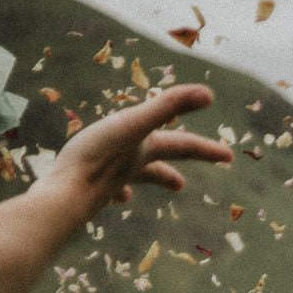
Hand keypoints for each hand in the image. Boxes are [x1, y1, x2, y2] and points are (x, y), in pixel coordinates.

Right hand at [36, 83, 231, 213]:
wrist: (63, 199)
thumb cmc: (97, 158)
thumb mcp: (132, 124)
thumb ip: (167, 107)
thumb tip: (209, 93)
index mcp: (144, 152)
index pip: (183, 147)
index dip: (206, 148)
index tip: (229, 156)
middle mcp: (129, 168)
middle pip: (155, 170)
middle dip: (168, 174)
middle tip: (181, 186)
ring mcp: (106, 181)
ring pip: (123, 179)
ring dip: (129, 181)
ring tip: (129, 191)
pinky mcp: (81, 188)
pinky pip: (92, 186)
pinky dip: (96, 188)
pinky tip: (99, 196)